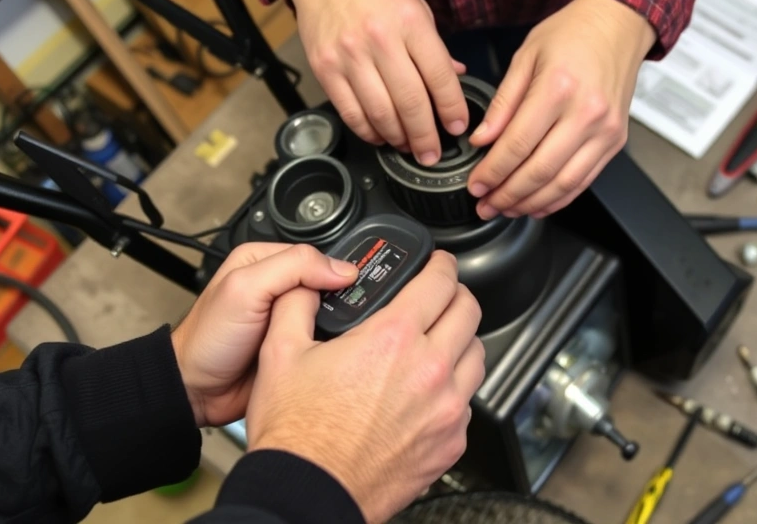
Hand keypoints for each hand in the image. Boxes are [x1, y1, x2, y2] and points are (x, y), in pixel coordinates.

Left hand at [171, 243, 358, 426]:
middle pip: (325, 286)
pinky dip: (328, 347)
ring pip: (329, 315)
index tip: (343, 290)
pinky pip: (323, 341)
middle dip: (334, 303)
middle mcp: (279, 286)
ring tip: (326, 338)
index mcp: (265, 260)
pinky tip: (326, 352)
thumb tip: (340, 269)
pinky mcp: (294, 343)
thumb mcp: (245, 288)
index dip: (331, 272)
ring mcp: (288, 317)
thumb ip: (292, 268)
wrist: (198, 389)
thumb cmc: (208, 339)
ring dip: (334, 327)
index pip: (315, 256)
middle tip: (331, 319)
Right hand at [246, 251, 483, 522]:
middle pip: (469, 313)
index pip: (440, 282)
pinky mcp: (451, 442)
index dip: (442, 264)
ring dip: (461, 340)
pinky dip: (455, 389)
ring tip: (439, 341)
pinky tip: (431, 391)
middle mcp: (429, 371)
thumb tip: (306, 282)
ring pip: (476, 356)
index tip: (439, 263)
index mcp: (393, 339)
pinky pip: (468, 402)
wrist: (307, 493)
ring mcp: (447, 410)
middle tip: (442, 296)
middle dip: (456, 296)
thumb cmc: (297, 434)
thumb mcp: (280, 352)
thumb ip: (296, 303)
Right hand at [285, 0, 468, 165]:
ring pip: (380, 113)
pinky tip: (380, 135)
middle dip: (426, 136)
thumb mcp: (416, 6)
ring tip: (408, 146)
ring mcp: (348, 56)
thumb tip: (456, 77)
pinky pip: (350, 112)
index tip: (458, 127)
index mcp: (409, 21)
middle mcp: (379, 39)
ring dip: (398, 138)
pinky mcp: (325, 68)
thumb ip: (435, 47)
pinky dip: (368, 131)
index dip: (452, 109)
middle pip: (410, 102)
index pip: (439, 75)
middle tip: (432, 153)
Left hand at [466, 0, 656, 219]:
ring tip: (506, 208)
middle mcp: (586, 113)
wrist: (618, 25)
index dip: (492, 171)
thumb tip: (482, 140)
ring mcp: (605, 131)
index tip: (476, 184)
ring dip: (531, 203)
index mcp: (558, 88)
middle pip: (539, 170)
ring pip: (563, 184)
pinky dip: (559, 199)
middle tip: (486, 204)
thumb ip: (502, 103)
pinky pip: (584, 180)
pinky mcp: (615, 141)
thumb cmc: (573, 34)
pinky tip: (537, 204)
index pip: (517, 144)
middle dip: (507, 194)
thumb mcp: (525, 57)